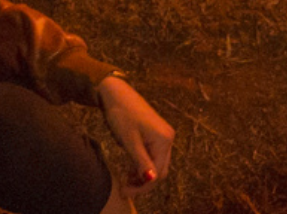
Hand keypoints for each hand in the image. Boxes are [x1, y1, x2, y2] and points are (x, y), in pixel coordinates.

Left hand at [96, 75, 174, 194]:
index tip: (124, 191)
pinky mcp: (157, 134)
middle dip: (144, 183)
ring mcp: (164, 135)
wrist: (118, 95)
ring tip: (125, 180)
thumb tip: (151, 179)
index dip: (142, 187)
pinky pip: (154, 156)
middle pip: (161, 170)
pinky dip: (143, 165)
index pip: (158, 173)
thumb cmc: (122, 116)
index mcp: (164, 139)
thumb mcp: (130, 142)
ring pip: (157, 164)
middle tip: (124, 188)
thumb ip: (142, 161)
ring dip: (143, 175)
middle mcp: (168, 138)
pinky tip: (130, 168)